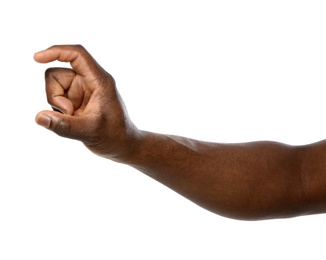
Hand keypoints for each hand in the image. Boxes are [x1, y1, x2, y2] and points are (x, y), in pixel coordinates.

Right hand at [34, 45, 138, 160]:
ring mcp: (82, 91)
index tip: (37, 58)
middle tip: (70, 113)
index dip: (57, 51)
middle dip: (55, 95)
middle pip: (57, 74)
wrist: (122, 146)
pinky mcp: (77, 100)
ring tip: (74, 119)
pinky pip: (57, 99)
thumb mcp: (89, 131)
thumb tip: (39, 117)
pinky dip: (59, 111)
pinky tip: (73, 120)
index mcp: (99, 81)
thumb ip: (64, 125)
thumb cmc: (113, 136)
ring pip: (54, 88)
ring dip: (57, 104)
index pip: (77, 55)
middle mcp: (90, 82)